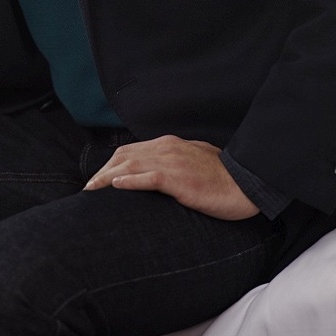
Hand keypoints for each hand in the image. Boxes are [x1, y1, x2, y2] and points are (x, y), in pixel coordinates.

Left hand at [83, 135, 259, 220]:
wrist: (247, 183)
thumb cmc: (223, 177)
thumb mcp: (194, 161)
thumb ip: (174, 162)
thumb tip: (157, 173)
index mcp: (169, 145)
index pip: (130, 151)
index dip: (110, 165)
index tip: (97, 180)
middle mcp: (167, 148)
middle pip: (124, 156)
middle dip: (101, 172)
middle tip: (88, 190)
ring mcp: (173, 162)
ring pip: (131, 165)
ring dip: (107, 177)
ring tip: (91, 190)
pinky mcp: (181, 179)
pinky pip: (150, 177)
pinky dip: (130, 180)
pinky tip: (116, 186)